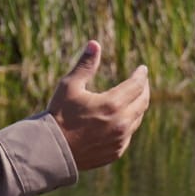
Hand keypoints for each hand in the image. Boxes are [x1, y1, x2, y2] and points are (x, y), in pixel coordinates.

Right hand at [46, 40, 149, 171]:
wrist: (51, 150)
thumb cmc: (58, 115)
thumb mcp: (69, 86)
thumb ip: (85, 65)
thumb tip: (95, 43)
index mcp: (112, 104)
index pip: (136, 85)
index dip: (141, 75)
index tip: (142, 69)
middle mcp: (121, 123)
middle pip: (142, 102)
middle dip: (144, 89)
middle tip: (142, 81)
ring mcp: (120, 140)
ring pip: (137, 119)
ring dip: (137, 106)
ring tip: (133, 98)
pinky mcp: (116, 152)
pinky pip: (128, 134)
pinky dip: (128, 123)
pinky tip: (121, 119)